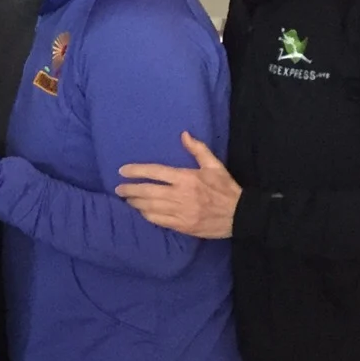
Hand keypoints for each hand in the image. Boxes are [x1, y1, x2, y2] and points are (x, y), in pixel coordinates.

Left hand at [116, 133, 241, 237]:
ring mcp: (181, 212)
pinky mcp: (183, 226)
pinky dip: (148, 216)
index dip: (136, 171)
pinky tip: (142, 212)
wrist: (241, 215)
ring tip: (127, 200)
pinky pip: (159, 221)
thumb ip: (198, 149)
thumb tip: (184, 134)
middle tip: (118, 189)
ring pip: (150, 208)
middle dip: (130, 190)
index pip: (155, 172)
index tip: (122, 171)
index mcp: (186, 178)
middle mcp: (180, 195)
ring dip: (136, 203)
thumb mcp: (214, 166)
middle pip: (147, 192)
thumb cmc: (226, 189)